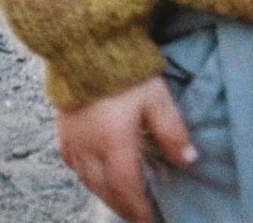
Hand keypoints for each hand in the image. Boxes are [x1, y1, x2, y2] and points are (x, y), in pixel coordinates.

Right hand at [57, 76, 195, 222]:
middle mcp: (89, 150)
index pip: (127, 189)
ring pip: (87, 182)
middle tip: (138, 216)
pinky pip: (73, 166)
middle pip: (105, 191)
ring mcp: (73, 143)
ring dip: (105, 195)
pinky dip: (87, 178)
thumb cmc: (126, 71)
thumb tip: (189, 160)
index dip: (139, 209)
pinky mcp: (62, 132)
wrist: (86, 47)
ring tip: (121, 201)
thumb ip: (172, 130)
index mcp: (114, 144)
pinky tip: (96, 176)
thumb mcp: (157, 97)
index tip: (151, 220)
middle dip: (122, 207)